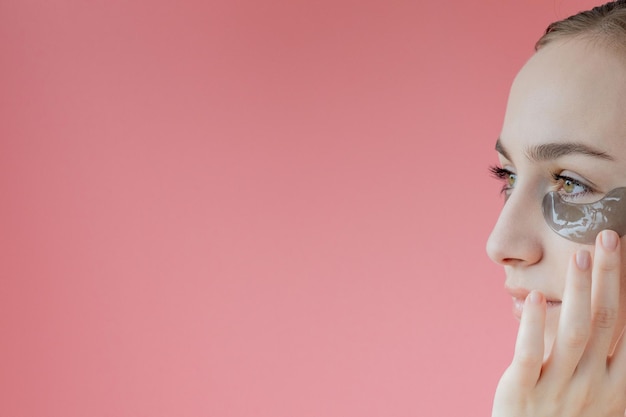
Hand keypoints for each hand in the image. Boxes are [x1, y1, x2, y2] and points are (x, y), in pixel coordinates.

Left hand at [492, 230, 625, 416]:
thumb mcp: (596, 395)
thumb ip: (602, 359)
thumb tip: (603, 315)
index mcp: (617, 386)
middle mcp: (594, 386)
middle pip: (608, 321)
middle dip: (611, 276)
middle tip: (609, 236)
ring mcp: (559, 390)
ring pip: (574, 332)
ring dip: (580, 290)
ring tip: (579, 253)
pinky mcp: (521, 392)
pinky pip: (530, 354)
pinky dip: (533, 325)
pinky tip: (536, 296)